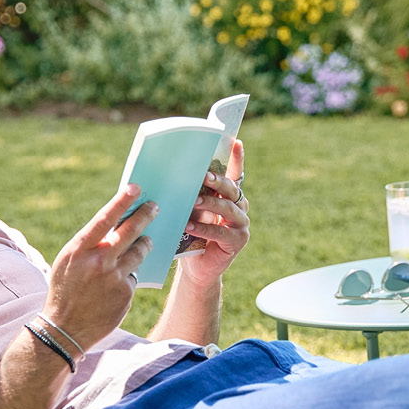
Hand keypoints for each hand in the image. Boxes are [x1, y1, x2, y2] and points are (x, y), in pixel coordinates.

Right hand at [41, 184, 156, 351]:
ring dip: (144, 244)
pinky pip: (134, 276)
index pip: (105, 218)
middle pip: (129, 232)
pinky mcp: (126, 294)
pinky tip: (119, 281)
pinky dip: (129, 275)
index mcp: (80, 249)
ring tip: (146, 240)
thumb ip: (89, 244)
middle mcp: (99, 261)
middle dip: (145, 215)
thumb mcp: (69, 261)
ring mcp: (114, 278)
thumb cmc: (64, 289)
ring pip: (138, 252)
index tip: (135, 187)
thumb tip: (114, 225)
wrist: (64, 329)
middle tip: (154, 206)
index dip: (121, 201)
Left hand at [179, 139, 249, 287]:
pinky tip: (189, 226)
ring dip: (210, 203)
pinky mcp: (238, 241)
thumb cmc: (190, 233)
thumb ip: (189, 193)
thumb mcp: (189, 209)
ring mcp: (241, 224)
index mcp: (229, 195)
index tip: (236, 142)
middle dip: (218, 180)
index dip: (236, 158)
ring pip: (228, 208)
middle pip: (232, 188)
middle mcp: (239, 206)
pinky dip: (204, 228)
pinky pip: (221, 231)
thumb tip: (167, 171)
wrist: (196, 266)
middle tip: (203, 176)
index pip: (234, 173)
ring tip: (193, 201)